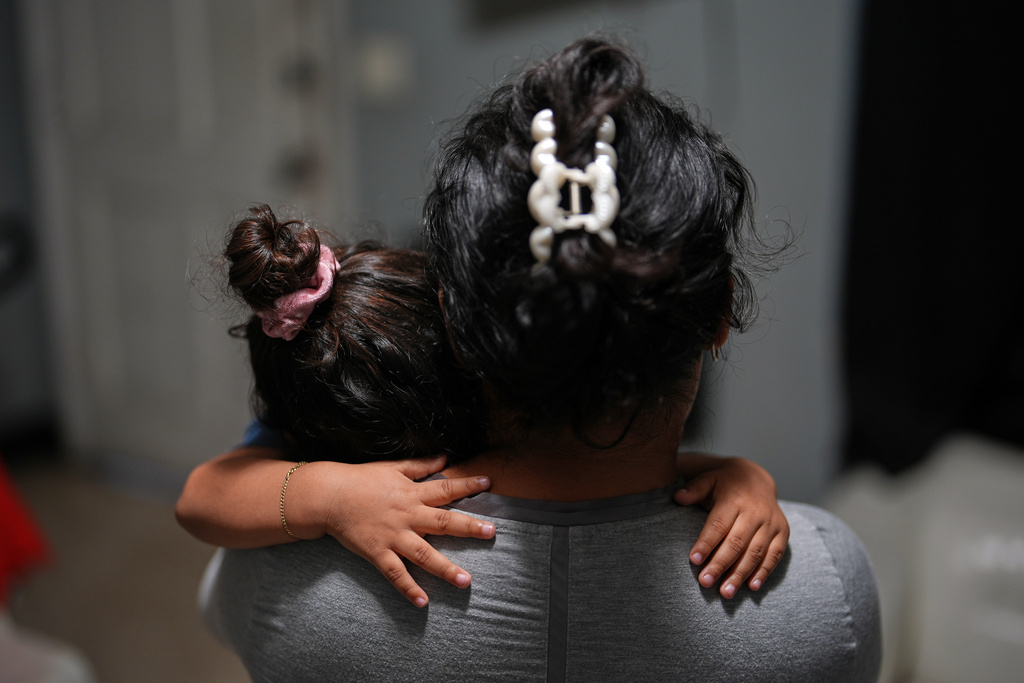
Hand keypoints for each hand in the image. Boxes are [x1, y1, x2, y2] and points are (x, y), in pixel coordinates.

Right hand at [294, 455, 493, 607]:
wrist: (328, 497)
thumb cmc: (361, 480)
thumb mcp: (393, 468)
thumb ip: (420, 466)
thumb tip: (445, 458)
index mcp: (412, 493)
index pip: (445, 489)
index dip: (467, 485)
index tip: (488, 483)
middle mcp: (407, 515)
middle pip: (443, 522)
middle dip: (469, 528)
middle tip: (491, 532)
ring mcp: (393, 536)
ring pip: (424, 554)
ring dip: (445, 568)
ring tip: (466, 581)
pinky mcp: (378, 553)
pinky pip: (395, 574)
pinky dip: (409, 588)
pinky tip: (423, 602)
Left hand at [674, 456, 788, 598]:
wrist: (757, 478)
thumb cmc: (725, 484)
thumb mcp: (708, 480)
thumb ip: (694, 489)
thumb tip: (677, 497)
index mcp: (734, 500)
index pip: (719, 524)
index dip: (706, 543)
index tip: (694, 560)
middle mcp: (755, 512)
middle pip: (736, 542)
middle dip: (720, 564)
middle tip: (705, 582)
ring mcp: (771, 523)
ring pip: (755, 552)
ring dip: (740, 574)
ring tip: (725, 592)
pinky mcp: (782, 532)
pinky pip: (774, 555)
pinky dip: (763, 572)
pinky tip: (751, 588)